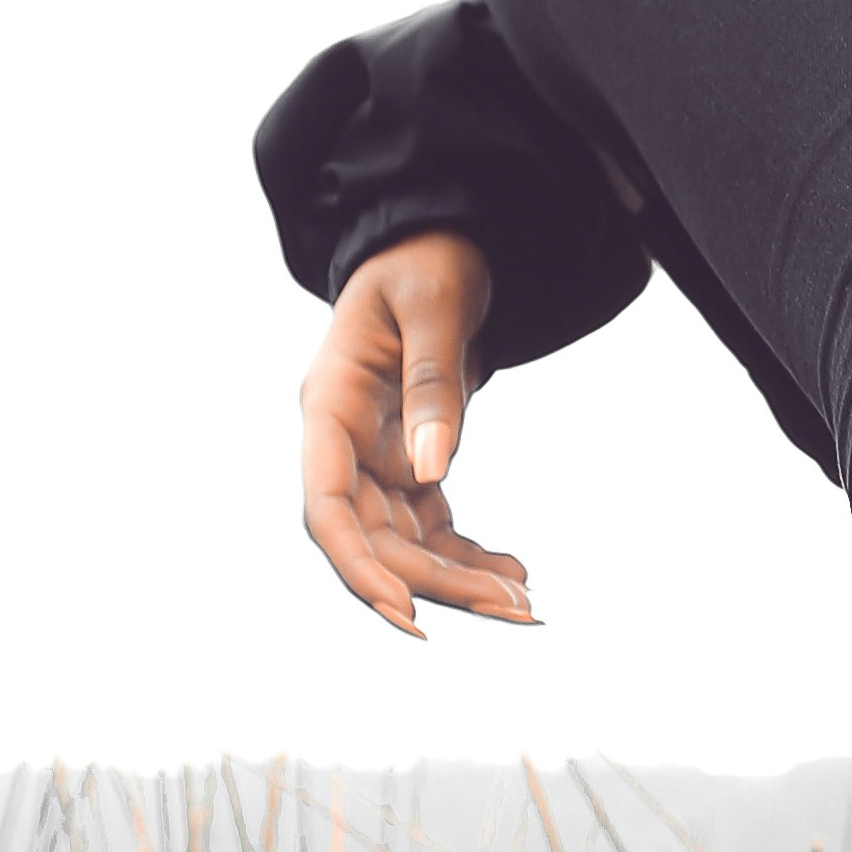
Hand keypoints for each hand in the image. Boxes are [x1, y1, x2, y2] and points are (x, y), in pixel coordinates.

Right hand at [298, 232, 539, 639]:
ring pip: (406, 542)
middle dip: (434, 583)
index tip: (404, 612)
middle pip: (375, 538)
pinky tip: (514, 574)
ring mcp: (376, 455)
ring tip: (523, 605)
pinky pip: (433, 524)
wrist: (437, 239)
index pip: (328, 507)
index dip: (358, 566)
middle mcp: (345, 441)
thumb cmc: (426, 259)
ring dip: (458, 579)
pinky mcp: (411, 459)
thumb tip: (431, 469)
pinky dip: (468, 554)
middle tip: (509, 612)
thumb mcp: (433, 306)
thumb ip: (432, 382)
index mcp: (329, 403)